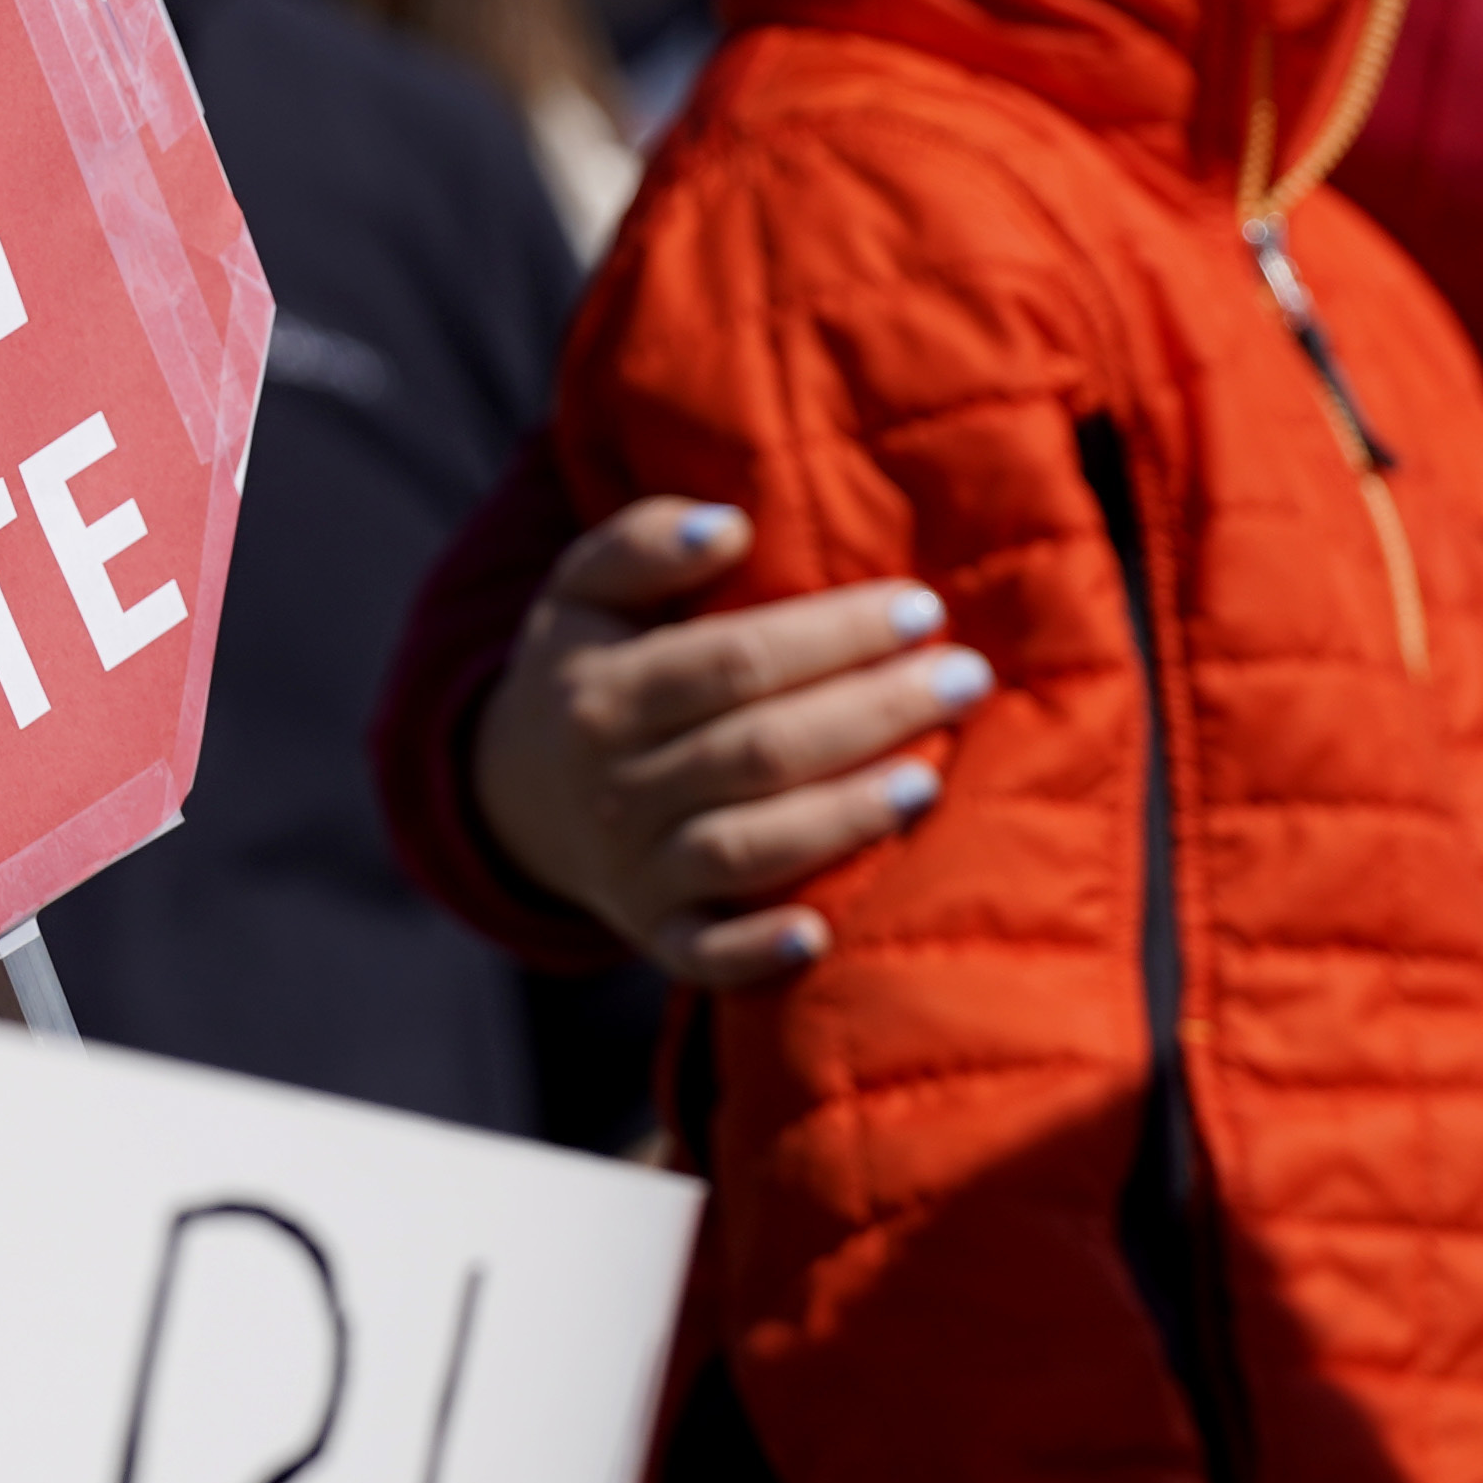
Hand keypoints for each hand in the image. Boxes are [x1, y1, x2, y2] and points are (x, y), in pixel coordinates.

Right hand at [473, 499, 990, 985]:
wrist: (517, 795)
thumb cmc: (588, 669)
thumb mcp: (584, 589)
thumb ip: (645, 541)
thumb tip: (730, 528)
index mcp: (605, 692)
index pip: (735, 661)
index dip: (832, 635)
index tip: (921, 608)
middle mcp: (615, 784)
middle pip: (758, 750)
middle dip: (870, 714)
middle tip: (965, 680)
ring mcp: (634, 868)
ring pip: (744, 850)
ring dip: (841, 819)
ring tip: (929, 780)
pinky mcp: (655, 933)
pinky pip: (703, 954)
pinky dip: (756, 952)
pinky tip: (821, 934)